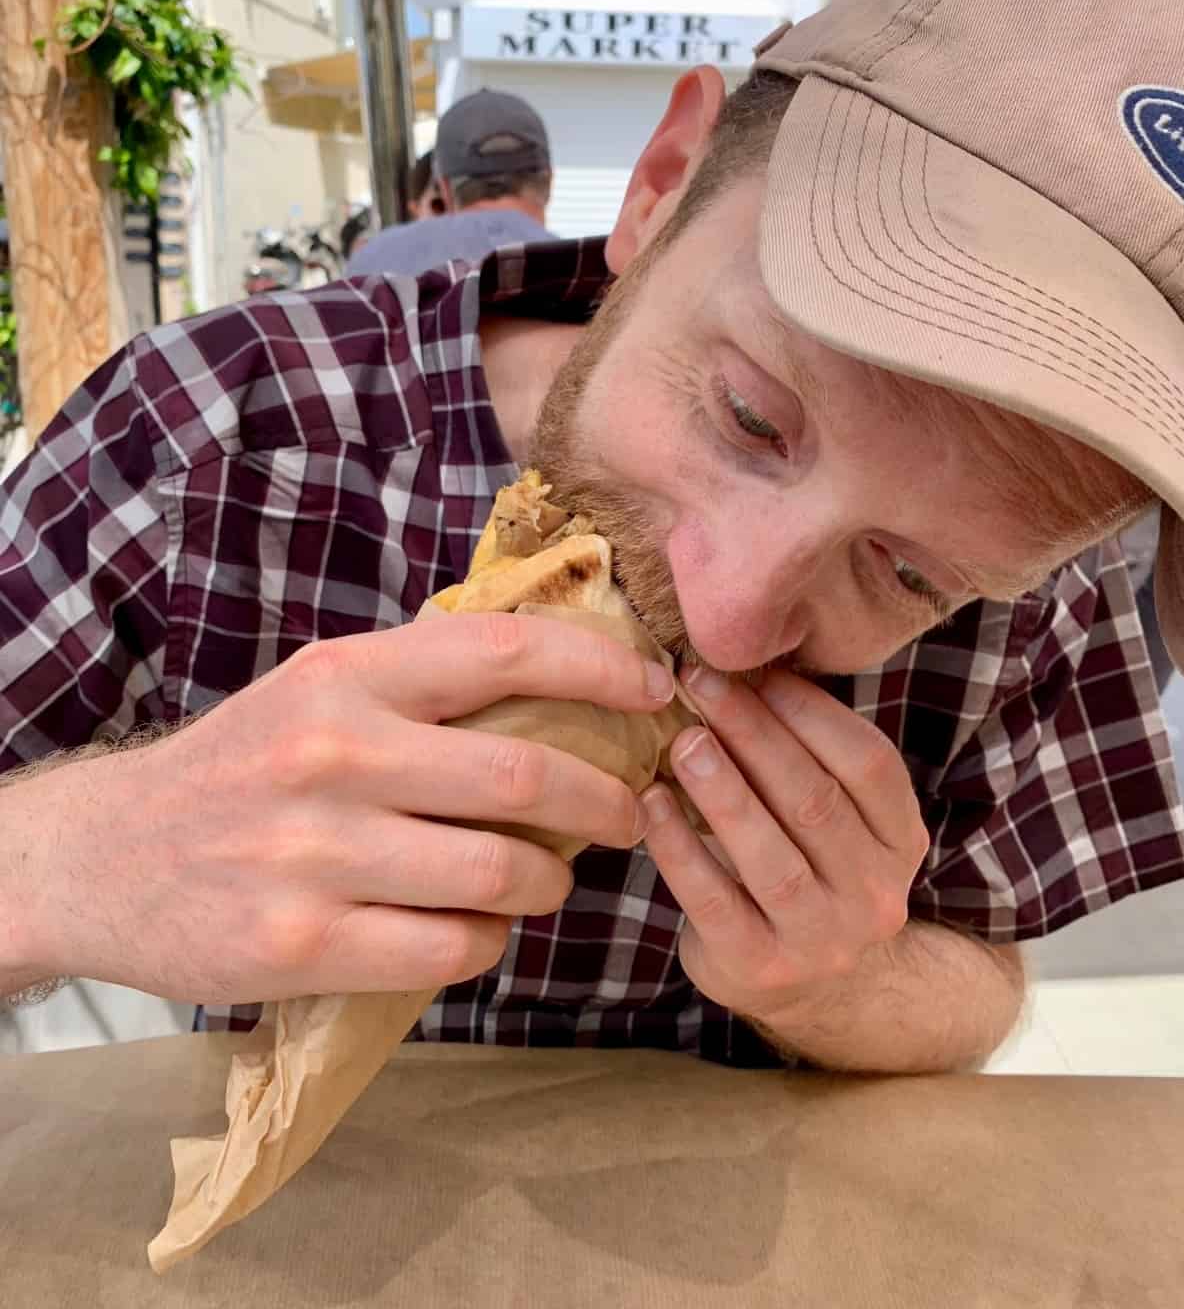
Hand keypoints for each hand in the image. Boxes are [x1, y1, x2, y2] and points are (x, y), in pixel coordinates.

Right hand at [2, 615, 670, 1003]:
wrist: (107, 855)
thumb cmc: (242, 766)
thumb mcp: (320, 691)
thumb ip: (423, 683)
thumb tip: (566, 680)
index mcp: (349, 675)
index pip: (508, 652)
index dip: (603, 668)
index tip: (657, 689)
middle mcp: (336, 752)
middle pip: (526, 775)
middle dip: (608, 799)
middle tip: (632, 812)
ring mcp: (318, 851)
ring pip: (500, 872)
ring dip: (553, 881)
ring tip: (552, 877)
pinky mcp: (302, 942)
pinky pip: (451, 949)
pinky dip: (491, 942)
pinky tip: (480, 929)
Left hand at [641, 665, 928, 1027]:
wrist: (818, 992)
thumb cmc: (810, 869)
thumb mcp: (836, 819)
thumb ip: (807, 756)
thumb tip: (740, 667)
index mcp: (899, 841)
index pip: (868, 764)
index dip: (810, 711)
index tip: (753, 670)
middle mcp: (873, 893)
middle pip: (813, 801)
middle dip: (754, 734)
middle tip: (702, 685)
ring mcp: (821, 938)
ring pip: (770, 854)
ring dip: (722, 788)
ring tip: (682, 739)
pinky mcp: (760, 966)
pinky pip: (715, 898)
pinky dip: (679, 845)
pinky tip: (651, 802)